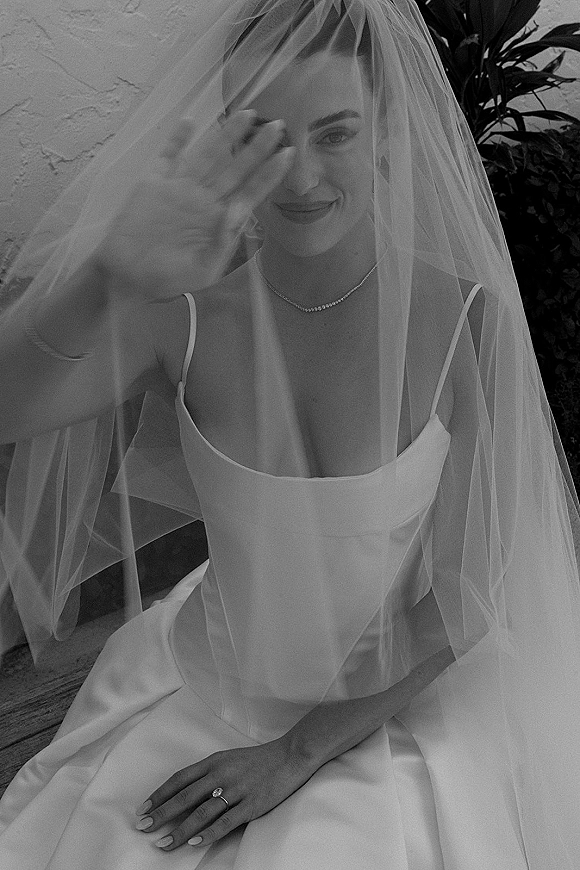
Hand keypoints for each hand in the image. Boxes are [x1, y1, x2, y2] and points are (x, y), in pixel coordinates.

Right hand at [94, 111, 293, 299]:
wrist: (127, 278)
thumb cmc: (168, 280)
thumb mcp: (204, 270)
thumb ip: (223, 241)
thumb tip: (240, 208)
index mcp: (219, 221)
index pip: (250, 191)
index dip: (269, 173)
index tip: (288, 153)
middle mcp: (204, 200)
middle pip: (236, 168)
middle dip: (257, 147)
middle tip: (277, 125)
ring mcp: (179, 188)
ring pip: (208, 155)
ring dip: (226, 135)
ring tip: (247, 114)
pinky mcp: (153, 183)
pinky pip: (167, 155)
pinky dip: (177, 138)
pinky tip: (190, 120)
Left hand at [134, 738, 313, 851]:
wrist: (290, 756)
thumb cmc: (257, 759)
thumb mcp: (229, 759)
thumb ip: (208, 773)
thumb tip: (184, 794)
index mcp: (214, 761)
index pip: (180, 779)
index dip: (160, 794)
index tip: (144, 808)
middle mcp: (221, 774)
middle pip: (185, 796)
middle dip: (162, 814)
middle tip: (143, 827)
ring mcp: (236, 790)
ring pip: (202, 813)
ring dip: (180, 830)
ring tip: (164, 844)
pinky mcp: (251, 805)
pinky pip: (226, 821)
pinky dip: (209, 833)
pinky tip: (195, 842)